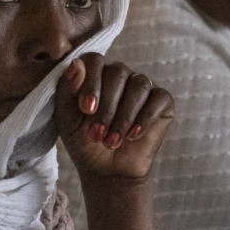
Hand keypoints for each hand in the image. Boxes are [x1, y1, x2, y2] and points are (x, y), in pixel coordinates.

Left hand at [56, 54, 174, 183]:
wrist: (106, 170)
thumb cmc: (83, 140)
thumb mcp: (67, 117)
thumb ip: (67, 89)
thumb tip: (76, 63)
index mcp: (95, 73)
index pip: (94, 60)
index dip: (91, 82)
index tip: (86, 109)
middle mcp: (120, 75)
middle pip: (118, 73)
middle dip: (106, 106)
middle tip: (96, 134)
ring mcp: (142, 86)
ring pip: (139, 86)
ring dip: (124, 116)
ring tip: (111, 142)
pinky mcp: (162, 101)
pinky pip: (158, 99)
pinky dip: (145, 118)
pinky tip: (133, 136)